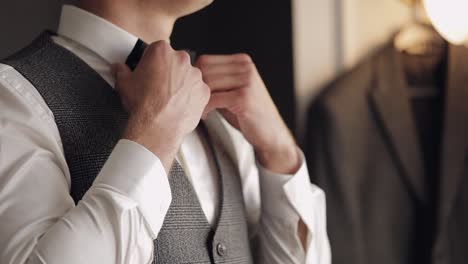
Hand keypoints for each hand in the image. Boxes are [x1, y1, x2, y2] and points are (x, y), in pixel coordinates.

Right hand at [114, 41, 209, 172]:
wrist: (158, 127)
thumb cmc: (143, 105)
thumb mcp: (124, 84)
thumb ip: (122, 71)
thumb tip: (119, 68)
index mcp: (161, 51)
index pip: (157, 50)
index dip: (152, 62)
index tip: (149, 72)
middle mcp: (181, 60)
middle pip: (175, 62)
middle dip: (168, 72)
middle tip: (158, 87)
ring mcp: (195, 75)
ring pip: (188, 76)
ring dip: (181, 84)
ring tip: (169, 99)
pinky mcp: (204, 91)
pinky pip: (198, 91)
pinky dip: (191, 97)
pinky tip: (179, 106)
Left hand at [196, 54, 299, 173]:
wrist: (270, 133)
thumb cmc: (248, 113)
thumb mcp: (233, 90)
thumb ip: (216, 81)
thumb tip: (188, 77)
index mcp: (242, 61)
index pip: (205, 60)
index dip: (195, 77)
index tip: (194, 92)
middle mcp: (246, 67)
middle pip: (204, 71)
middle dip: (195, 89)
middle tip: (194, 103)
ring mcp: (246, 80)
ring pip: (208, 84)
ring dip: (199, 99)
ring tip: (200, 110)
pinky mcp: (244, 97)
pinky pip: (213, 98)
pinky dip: (205, 108)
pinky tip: (206, 115)